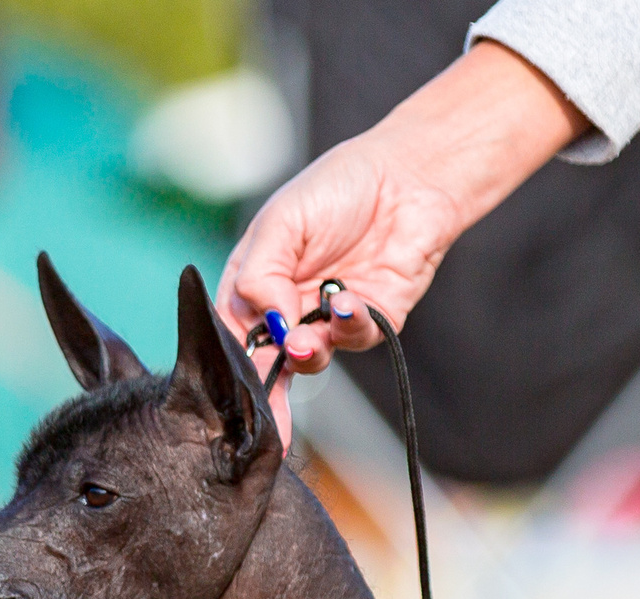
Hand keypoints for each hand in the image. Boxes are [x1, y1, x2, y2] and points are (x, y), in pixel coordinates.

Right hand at [216, 41, 587, 443]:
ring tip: (304, 340)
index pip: (234, 327)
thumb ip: (261, 273)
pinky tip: (345, 302)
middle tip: (268, 381)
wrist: (407, 177)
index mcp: (258, 278)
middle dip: (267, 379)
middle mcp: (292, 303)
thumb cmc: (339, 186)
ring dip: (306, 353)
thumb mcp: (281, 220)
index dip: (232, 355)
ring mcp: (331, 316)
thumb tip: (269, 324)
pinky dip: (347, 325)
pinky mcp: (373, 321)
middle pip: (269, 356)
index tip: (233, 376)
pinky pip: (354, 337)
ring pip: (312, 357)